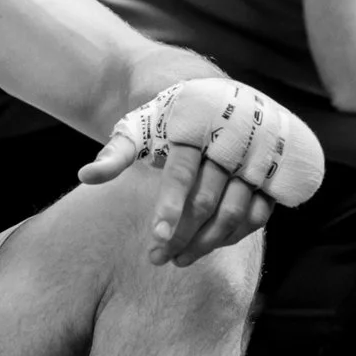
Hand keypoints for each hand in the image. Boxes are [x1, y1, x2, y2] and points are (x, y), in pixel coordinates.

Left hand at [80, 77, 327, 264]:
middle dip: (183, 235)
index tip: (156, 239)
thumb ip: (116, 153)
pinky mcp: (270, 173)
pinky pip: (258, 214)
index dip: (169, 208)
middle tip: (157, 258)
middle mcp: (230, 141)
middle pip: (207, 200)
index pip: (182, 174)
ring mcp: (254, 158)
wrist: (214, 96)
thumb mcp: (140, 126)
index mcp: (195, 125)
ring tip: (179, 259)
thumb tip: (84, 177)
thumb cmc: (169, 117)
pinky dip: (236, 235)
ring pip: (234, 212)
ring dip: (207, 243)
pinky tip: (210, 246)